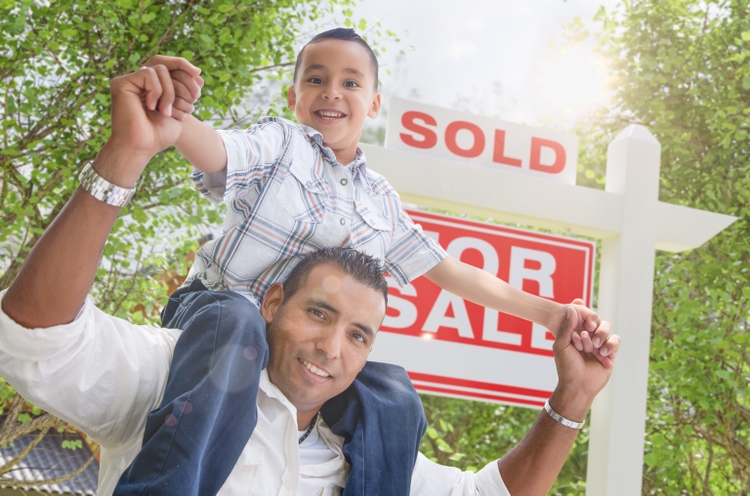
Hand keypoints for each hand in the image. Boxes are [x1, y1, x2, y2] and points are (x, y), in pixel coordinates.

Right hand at [104, 56, 202, 183]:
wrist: (141, 147)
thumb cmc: (158, 135)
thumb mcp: (179, 111)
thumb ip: (186, 92)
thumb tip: (199, 74)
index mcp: (151, 88)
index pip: (169, 67)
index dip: (184, 67)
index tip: (200, 77)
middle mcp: (139, 83)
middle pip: (165, 64)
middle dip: (184, 79)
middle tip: (194, 97)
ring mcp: (130, 82)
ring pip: (159, 69)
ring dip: (170, 92)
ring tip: (166, 112)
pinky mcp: (121, 83)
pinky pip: (149, 74)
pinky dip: (157, 91)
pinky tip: (152, 107)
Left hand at [553, 305, 619, 402]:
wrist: (578, 386)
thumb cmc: (567, 366)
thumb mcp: (562, 345)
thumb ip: (566, 327)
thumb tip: (571, 308)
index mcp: (575, 333)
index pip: (583, 319)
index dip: (583, 324)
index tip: (581, 333)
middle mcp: (588, 337)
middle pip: (596, 323)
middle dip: (593, 333)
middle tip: (588, 345)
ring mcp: (599, 344)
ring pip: (607, 330)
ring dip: (602, 339)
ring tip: (597, 351)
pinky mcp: (610, 352)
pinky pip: (615, 341)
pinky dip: (610, 347)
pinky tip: (603, 357)